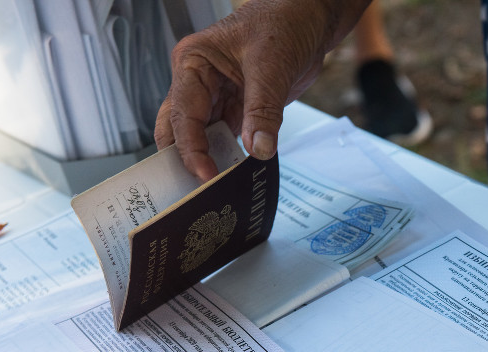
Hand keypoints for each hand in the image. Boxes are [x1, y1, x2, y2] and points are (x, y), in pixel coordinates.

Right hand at [155, 0, 368, 180]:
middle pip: (178, 130)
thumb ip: (263, 110)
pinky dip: (229, 159)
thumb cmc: (283, 23)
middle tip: (195, 194)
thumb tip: (258, 149)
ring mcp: (216, 98)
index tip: (206, 175)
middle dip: (185, 161)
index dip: (191, 149)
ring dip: (207, 163)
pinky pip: (227, 140)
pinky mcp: (237, 110)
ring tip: (212, 195)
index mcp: (193, 63)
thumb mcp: (271, 66)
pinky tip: (235, 179)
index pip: (182, 114)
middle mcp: (198, 83)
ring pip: (200, 138)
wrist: (309, 20)